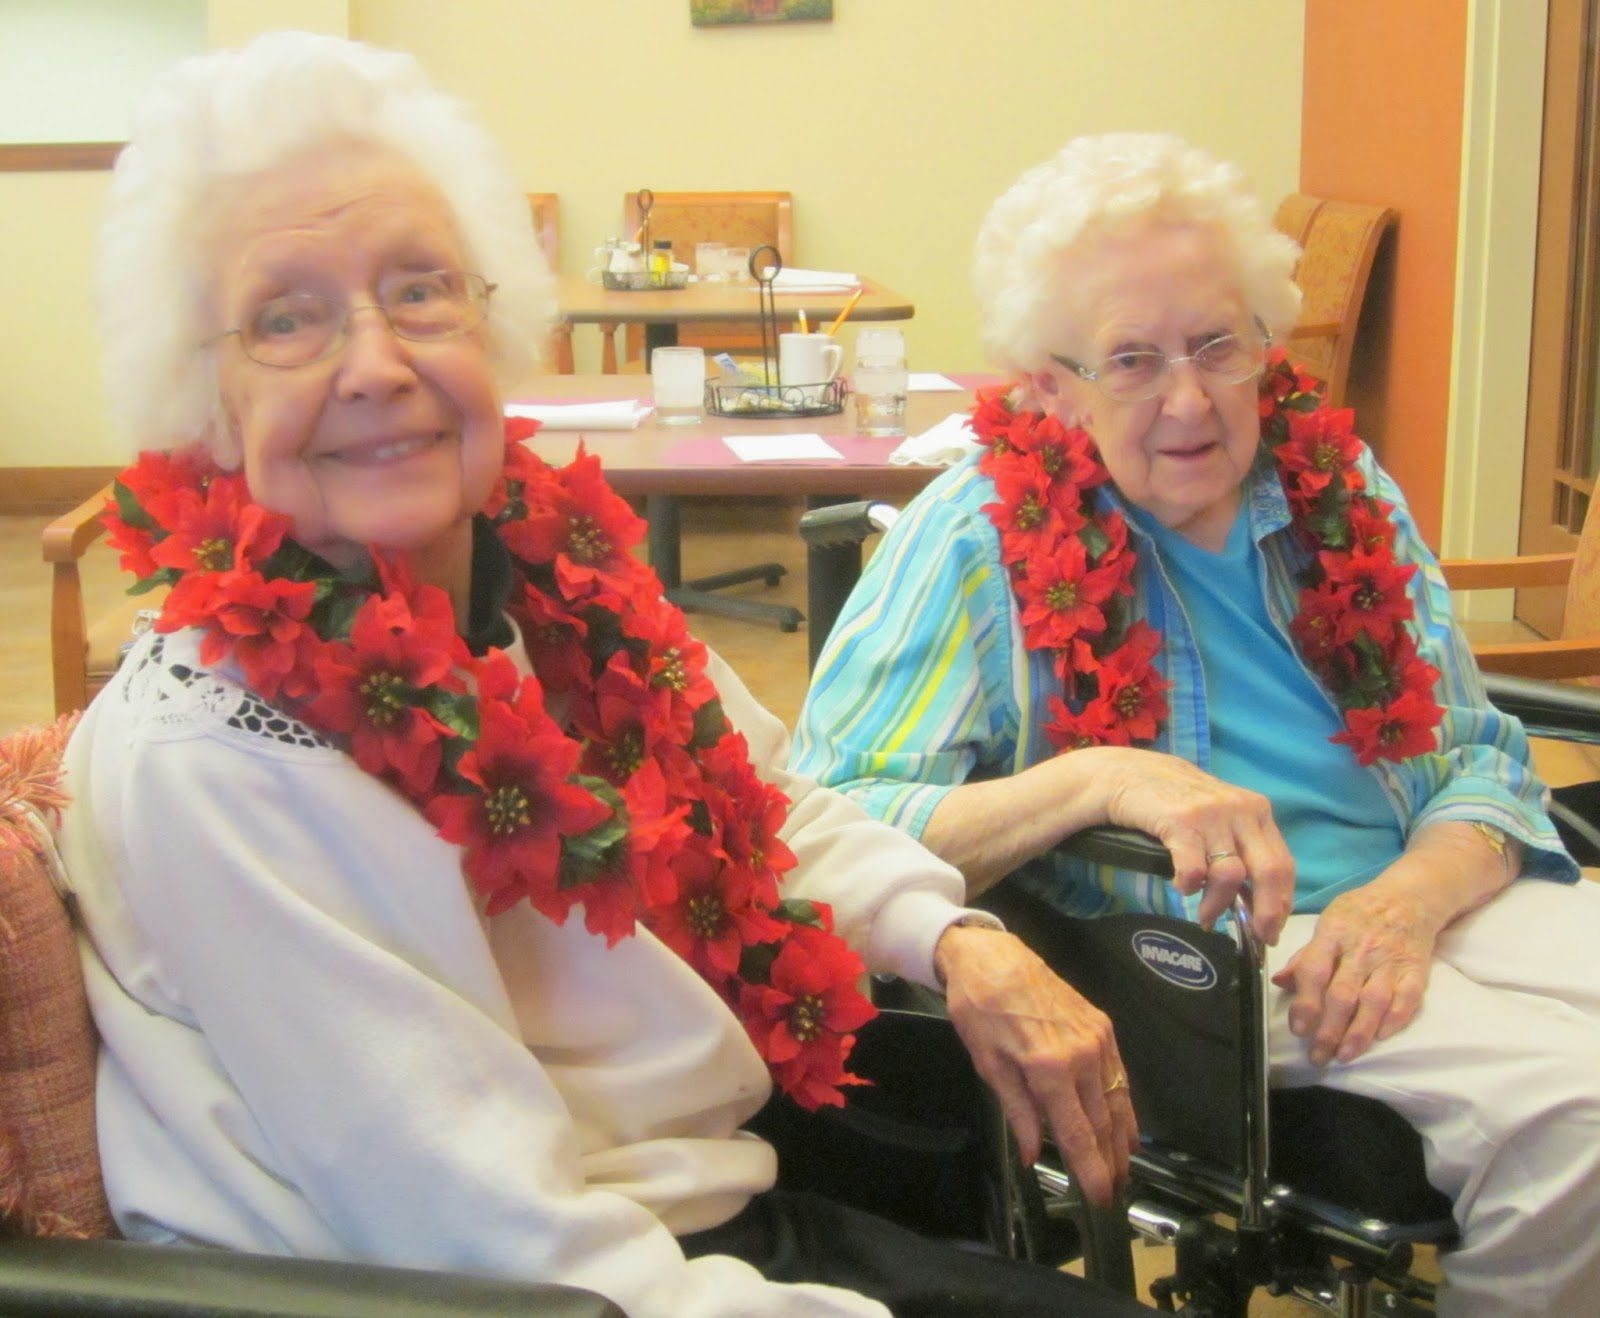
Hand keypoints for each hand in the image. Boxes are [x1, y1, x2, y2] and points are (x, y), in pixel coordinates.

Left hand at [934, 925, 1137, 1207]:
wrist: (994, 956)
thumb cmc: (981, 1009)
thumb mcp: (988, 1064)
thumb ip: (1017, 1111)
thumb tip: (1033, 1154)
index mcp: (1050, 1068)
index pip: (1078, 1133)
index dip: (1091, 1170)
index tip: (1101, 1197)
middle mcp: (1082, 1054)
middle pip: (1103, 1121)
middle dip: (1110, 1161)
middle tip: (1114, 1191)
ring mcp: (1097, 1038)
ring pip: (1117, 1099)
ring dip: (1122, 1137)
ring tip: (1123, 1167)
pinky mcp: (1103, 1025)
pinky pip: (1118, 1074)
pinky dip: (1124, 1103)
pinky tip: (1124, 1123)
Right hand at [1099, 749, 1294, 943]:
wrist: (1130, 773)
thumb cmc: (1176, 801)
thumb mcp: (1219, 819)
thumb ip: (1239, 849)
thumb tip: (1255, 901)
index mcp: (1256, 811)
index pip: (1283, 863)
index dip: (1282, 902)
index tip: (1272, 929)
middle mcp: (1241, 810)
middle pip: (1270, 871)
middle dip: (1267, 912)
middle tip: (1256, 936)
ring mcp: (1211, 814)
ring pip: (1231, 875)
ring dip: (1218, 905)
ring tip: (1205, 918)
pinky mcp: (1181, 821)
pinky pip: (1195, 869)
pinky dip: (1189, 886)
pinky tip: (1180, 886)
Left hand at [1269, 882, 1440, 1065]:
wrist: (1408, 897)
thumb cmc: (1359, 914)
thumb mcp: (1327, 923)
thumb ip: (1305, 956)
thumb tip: (1279, 982)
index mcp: (1333, 934)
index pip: (1315, 972)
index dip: (1305, 1003)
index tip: (1298, 1029)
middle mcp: (1362, 948)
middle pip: (1343, 994)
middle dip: (1329, 1030)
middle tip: (1317, 1055)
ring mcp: (1391, 960)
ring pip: (1374, 1001)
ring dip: (1359, 1033)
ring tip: (1344, 1055)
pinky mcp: (1416, 969)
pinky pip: (1407, 998)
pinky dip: (1394, 1020)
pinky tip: (1380, 1037)